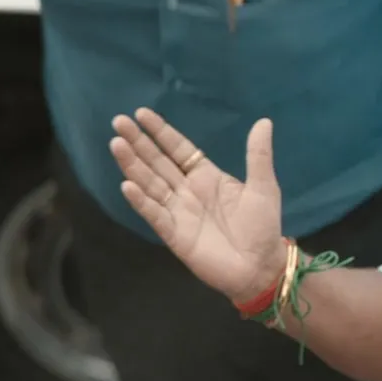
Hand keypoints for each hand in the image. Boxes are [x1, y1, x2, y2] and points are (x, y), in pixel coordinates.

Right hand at [108, 108, 287, 302]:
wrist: (260, 267)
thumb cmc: (263, 227)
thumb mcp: (264, 187)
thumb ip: (258, 156)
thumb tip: (264, 122)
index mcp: (206, 176)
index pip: (178, 149)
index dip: (160, 132)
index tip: (141, 114)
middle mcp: (187, 190)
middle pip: (157, 162)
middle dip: (138, 143)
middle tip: (118, 122)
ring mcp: (177, 212)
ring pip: (149, 183)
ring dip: (133, 165)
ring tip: (117, 145)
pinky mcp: (174, 234)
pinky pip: (154, 214)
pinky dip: (140, 201)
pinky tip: (127, 185)